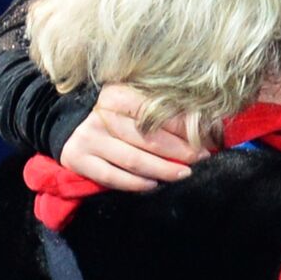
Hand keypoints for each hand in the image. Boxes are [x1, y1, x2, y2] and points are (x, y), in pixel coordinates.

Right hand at [59, 83, 207, 190]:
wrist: (75, 127)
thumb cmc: (118, 117)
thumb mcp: (138, 107)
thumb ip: (166, 114)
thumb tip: (205, 126)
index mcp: (118, 95)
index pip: (156, 114)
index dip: (183, 128)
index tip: (204, 139)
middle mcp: (100, 115)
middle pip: (148, 138)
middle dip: (179, 151)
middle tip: (200, 158)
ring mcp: (87, 137)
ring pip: (133, 160)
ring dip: (163, 169)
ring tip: (183, 173)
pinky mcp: (77, 159)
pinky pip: (112, 177)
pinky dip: (135, 183)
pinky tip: (153, 184)